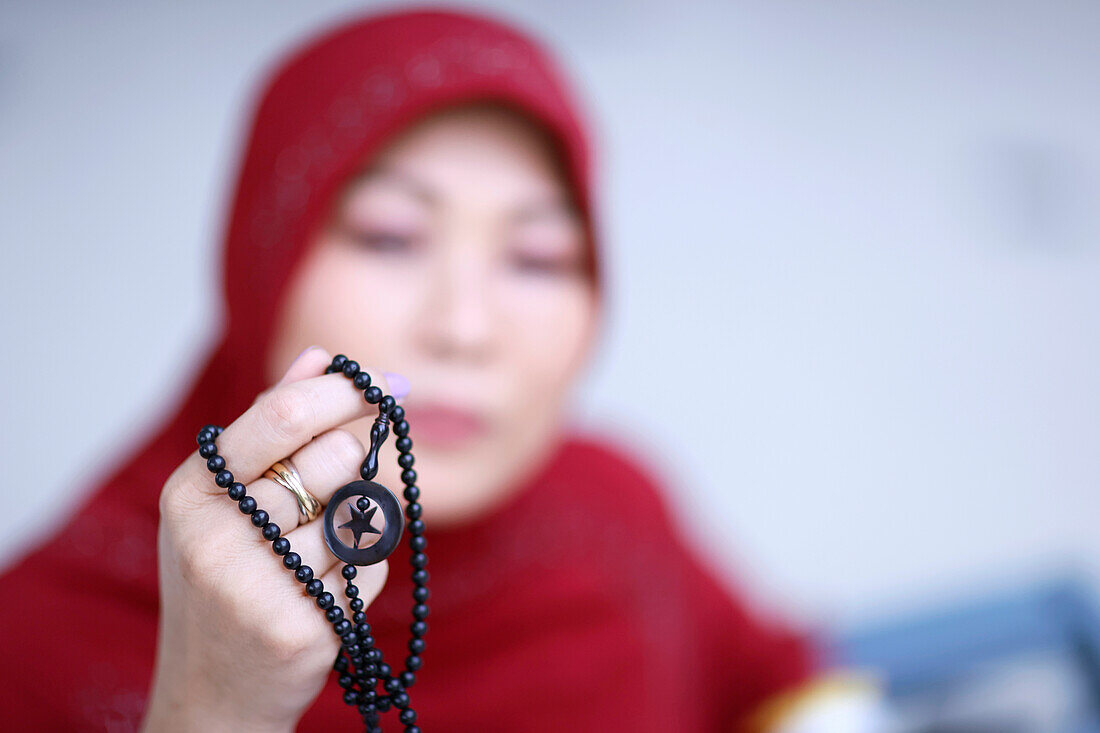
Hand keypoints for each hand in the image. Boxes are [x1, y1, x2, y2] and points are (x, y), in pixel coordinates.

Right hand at [142, 347, 391, 731]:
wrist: (211, 695)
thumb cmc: (226, 581)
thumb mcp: (226, 503)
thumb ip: (271, 425)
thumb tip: (318, 355)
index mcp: (192, 492)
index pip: (282, 415)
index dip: (343, 391)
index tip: (381, 383)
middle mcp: (214, 536)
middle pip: (333, 458)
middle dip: (356, 463)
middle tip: (338, 488)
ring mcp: (255, 585)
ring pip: (361, 512)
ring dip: (359, 523)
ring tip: (319, 550)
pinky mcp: (301, 626)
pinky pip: (371, 567)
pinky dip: (364, 571)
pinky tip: (326, 593)